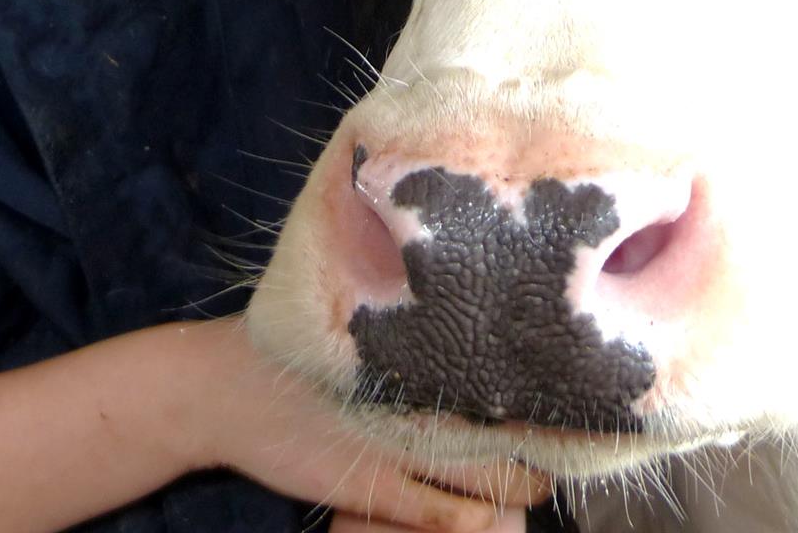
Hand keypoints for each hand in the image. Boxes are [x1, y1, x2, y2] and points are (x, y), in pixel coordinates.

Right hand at [185, 318, 548, 532]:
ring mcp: (400, 443)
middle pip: (515, 428)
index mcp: (419, 341)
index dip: (547, 384)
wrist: (228, 387)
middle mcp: (418, 389)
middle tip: (563, 441)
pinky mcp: (375, 486)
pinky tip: (485, 510)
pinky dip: (475, 519)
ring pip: (492, 483)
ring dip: (520, 490)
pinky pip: (445, 514)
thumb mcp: (357, 309)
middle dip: (546, 445)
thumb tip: (469, 288)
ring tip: (534, 481)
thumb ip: (411, 307)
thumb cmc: (298, 342)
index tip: (570, 386)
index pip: (507, 364)